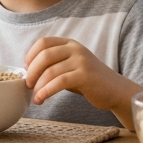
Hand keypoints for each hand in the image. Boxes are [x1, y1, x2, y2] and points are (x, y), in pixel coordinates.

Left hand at [24, 37, 138, 119]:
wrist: (114, 90)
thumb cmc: (89, 80)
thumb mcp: (71, 66)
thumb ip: (54, 64)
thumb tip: (29, 71)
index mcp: (70, 43)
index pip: (43, 42)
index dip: (31, 56)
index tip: (27, 70)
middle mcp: (76, 49)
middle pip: (44, 55)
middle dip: (32, 72)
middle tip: (28, 85)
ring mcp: (81, 61)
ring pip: (50, 71)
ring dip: (38, 86)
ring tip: (36, 97)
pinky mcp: (85, 75)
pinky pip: (59, 82)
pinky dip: (46, 92)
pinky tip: (41, 99)